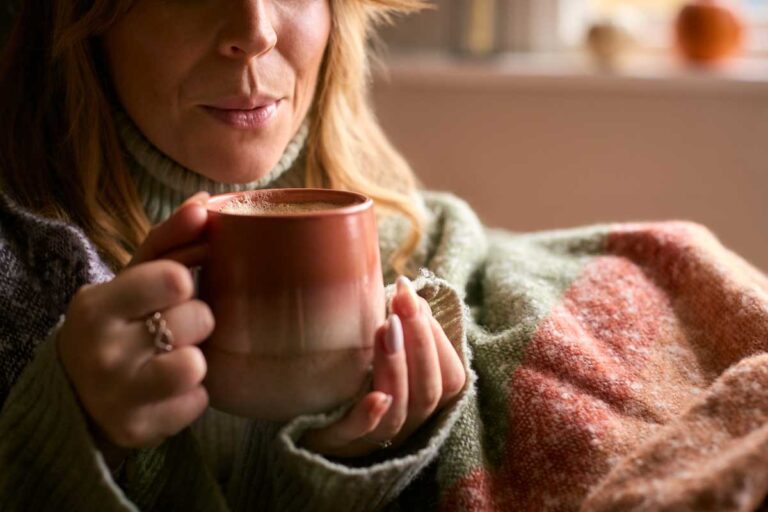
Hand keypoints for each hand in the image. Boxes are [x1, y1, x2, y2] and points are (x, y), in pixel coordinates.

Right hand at [57, 192, 212, 466]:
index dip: (185, 281)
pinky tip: (169, 389)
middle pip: (197, 320)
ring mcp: (118, 397)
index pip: (174, 278)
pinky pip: (199, 402)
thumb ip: (170, 238)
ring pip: (197, 365)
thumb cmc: (120, 321)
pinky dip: (193, 394)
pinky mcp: (139, 431)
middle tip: (173, 326)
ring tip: (173, 356)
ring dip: (196, 358)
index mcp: (95, 307)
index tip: (176, 288)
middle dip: (196, 320)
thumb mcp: (134, 277)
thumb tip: (206, 202)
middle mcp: (101, 354)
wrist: (80, 391)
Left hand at [300, 276, 465, 457]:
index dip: (438, 339)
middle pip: (428, 392)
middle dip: (420, 342)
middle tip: (403, 301)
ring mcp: (369, 437)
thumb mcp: (377, 344)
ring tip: (385, 327)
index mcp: (419, 399)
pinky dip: (368, 417)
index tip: (415, 298)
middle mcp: (403, 422)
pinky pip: (353, 435)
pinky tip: (376, 397)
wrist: (294, 406)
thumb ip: (398, 325)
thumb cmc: (346, 366)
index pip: (450, 378)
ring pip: (398, 414)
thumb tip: (409, 292)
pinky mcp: (331, 441)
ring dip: (395, 368)